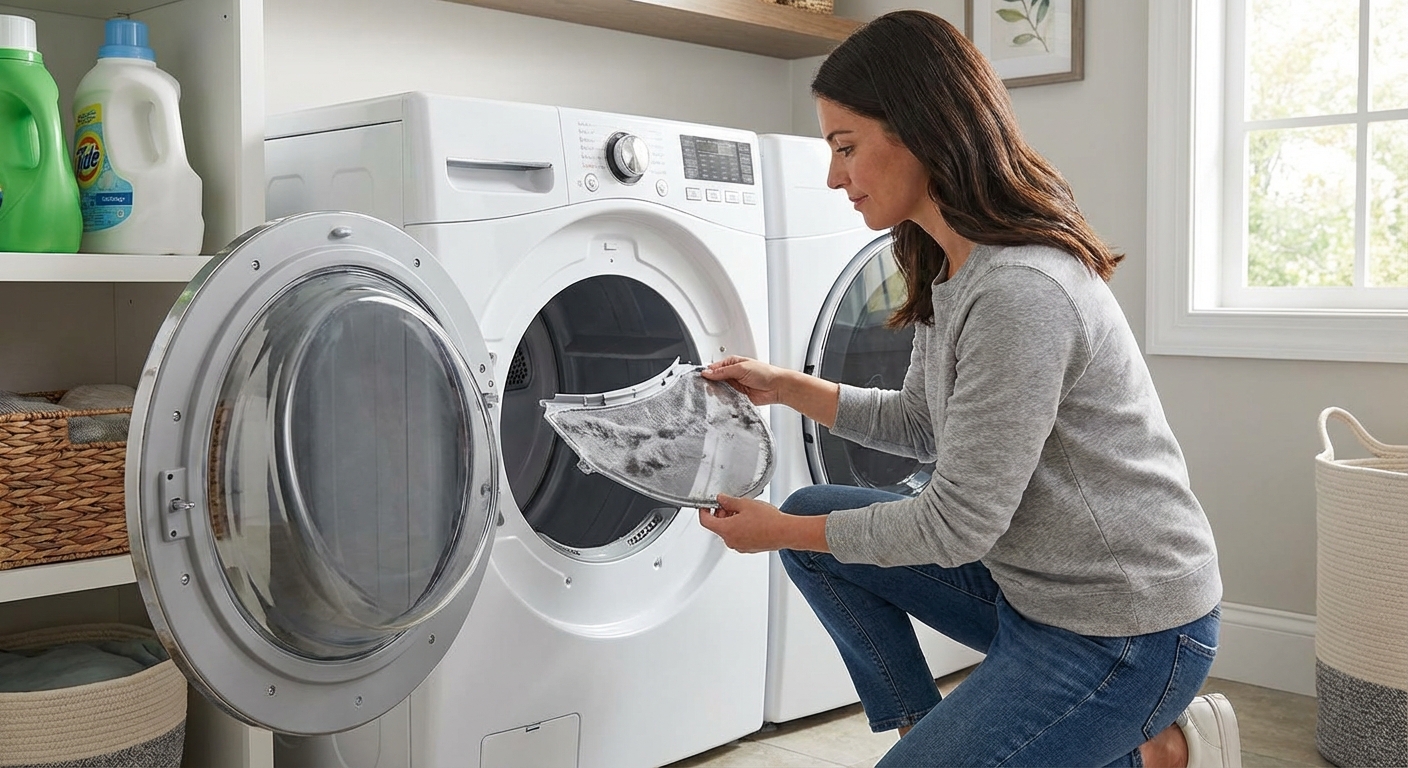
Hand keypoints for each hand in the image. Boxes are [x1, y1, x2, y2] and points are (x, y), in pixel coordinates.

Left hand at [697, 494, 826, 553]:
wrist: (785, 532)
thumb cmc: (768, 521)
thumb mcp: (745, 504)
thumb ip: (728, 501)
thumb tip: (720, 499)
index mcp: (726, 530)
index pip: (705, 521)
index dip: (704, 511)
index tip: (706, 505)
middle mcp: (730, 541)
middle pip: (717, 526)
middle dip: (720, 514)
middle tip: (729, 504)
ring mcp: (739, 546)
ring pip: (728, 532)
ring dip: (731, 520)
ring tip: (743, 510)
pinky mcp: (748, 548)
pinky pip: (738, 537)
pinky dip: (739, 528)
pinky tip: (750, 520)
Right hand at [700, 356, 789, 405]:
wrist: (777, 387)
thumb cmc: (765, 373)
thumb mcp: (741, 368)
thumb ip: (723, 371)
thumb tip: (708, 372)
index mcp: (732, 364)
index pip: (714, 367)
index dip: (707, 373)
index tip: (701, 378)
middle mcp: (732, 375)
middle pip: (715, 380)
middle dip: (710, 384)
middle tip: (706, 388)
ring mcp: (734, 386)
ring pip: (719, 390)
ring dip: (717, 393)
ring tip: (713, 395)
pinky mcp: (737, 397)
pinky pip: (726, 399)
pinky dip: (723, 400)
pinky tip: (721, 401)